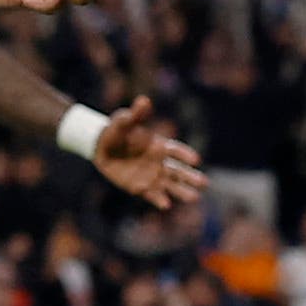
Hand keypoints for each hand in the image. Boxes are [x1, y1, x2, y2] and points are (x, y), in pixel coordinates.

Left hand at [89, 97, 202, 211]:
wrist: (101, 148)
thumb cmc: (116, 132)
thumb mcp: (123, 122)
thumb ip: (135, 115)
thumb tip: (144, 100)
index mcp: (159, 145)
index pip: (175, 151)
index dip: (185, 155)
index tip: (196, 160)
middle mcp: (160, 162)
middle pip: (179, 171)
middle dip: (191, 177)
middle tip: (204, 183)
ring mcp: (152, 176)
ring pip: (170, 185)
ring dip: (182, 191)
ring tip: (195, 197)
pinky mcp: (141, 188)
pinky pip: (152, 195)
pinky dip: (160, 200)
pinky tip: (166, 204)